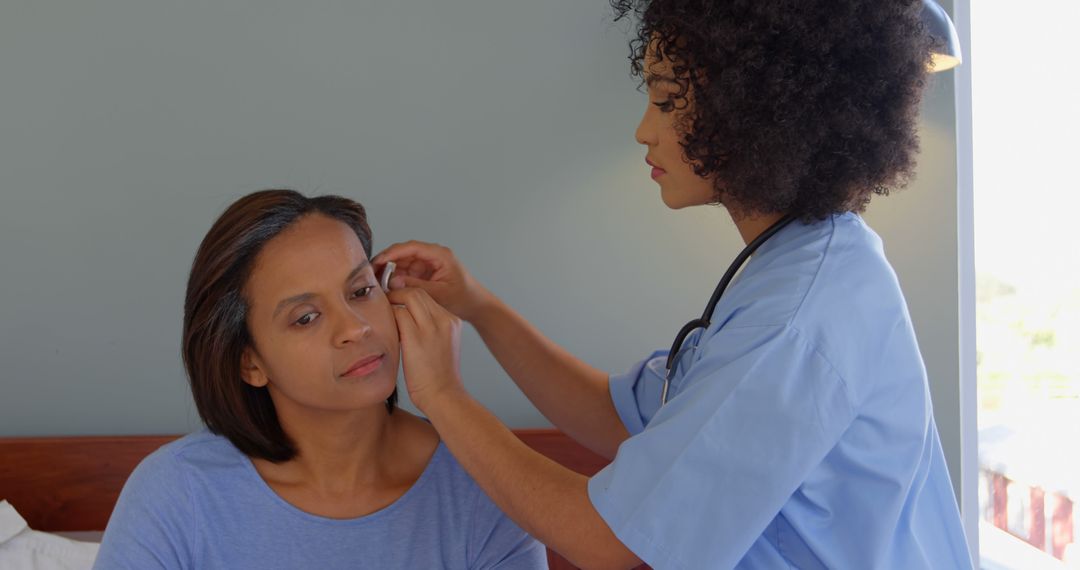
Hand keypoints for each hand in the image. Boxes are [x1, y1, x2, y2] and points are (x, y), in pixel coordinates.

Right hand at [372, 241, 490, 321]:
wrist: (476, 306)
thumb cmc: (464, 298)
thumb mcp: (440, 294)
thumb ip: (416, 287)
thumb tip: (393, 281)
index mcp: (440, 255)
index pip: (411, 248)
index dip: (392, 253)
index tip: (377, 261)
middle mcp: (432, 256)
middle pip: (403, 254)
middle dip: (386, 262)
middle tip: (370, 273)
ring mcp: (427, 264)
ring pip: (402, 264)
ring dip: (389, 272)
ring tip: (375, 282)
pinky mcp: (424, 274)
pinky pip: (406, 273)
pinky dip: (396, 279)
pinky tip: (386, 287)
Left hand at [388, 287, 466, 413]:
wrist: (443, 396)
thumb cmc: (438, 377)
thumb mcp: (442, 346)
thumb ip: (430, 329)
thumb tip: (407, 318)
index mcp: (452, 322)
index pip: (427, 297)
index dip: (409, 296)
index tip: (397, 302)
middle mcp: (445, 320)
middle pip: (418, 292)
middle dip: (399, 293)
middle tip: (385, 301)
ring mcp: (432, 327)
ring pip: (407, 297)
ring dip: (392, 302)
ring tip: (382, 311)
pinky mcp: (416, 336)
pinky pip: (398, 314)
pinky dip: (388, 316)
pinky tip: (383, 326)